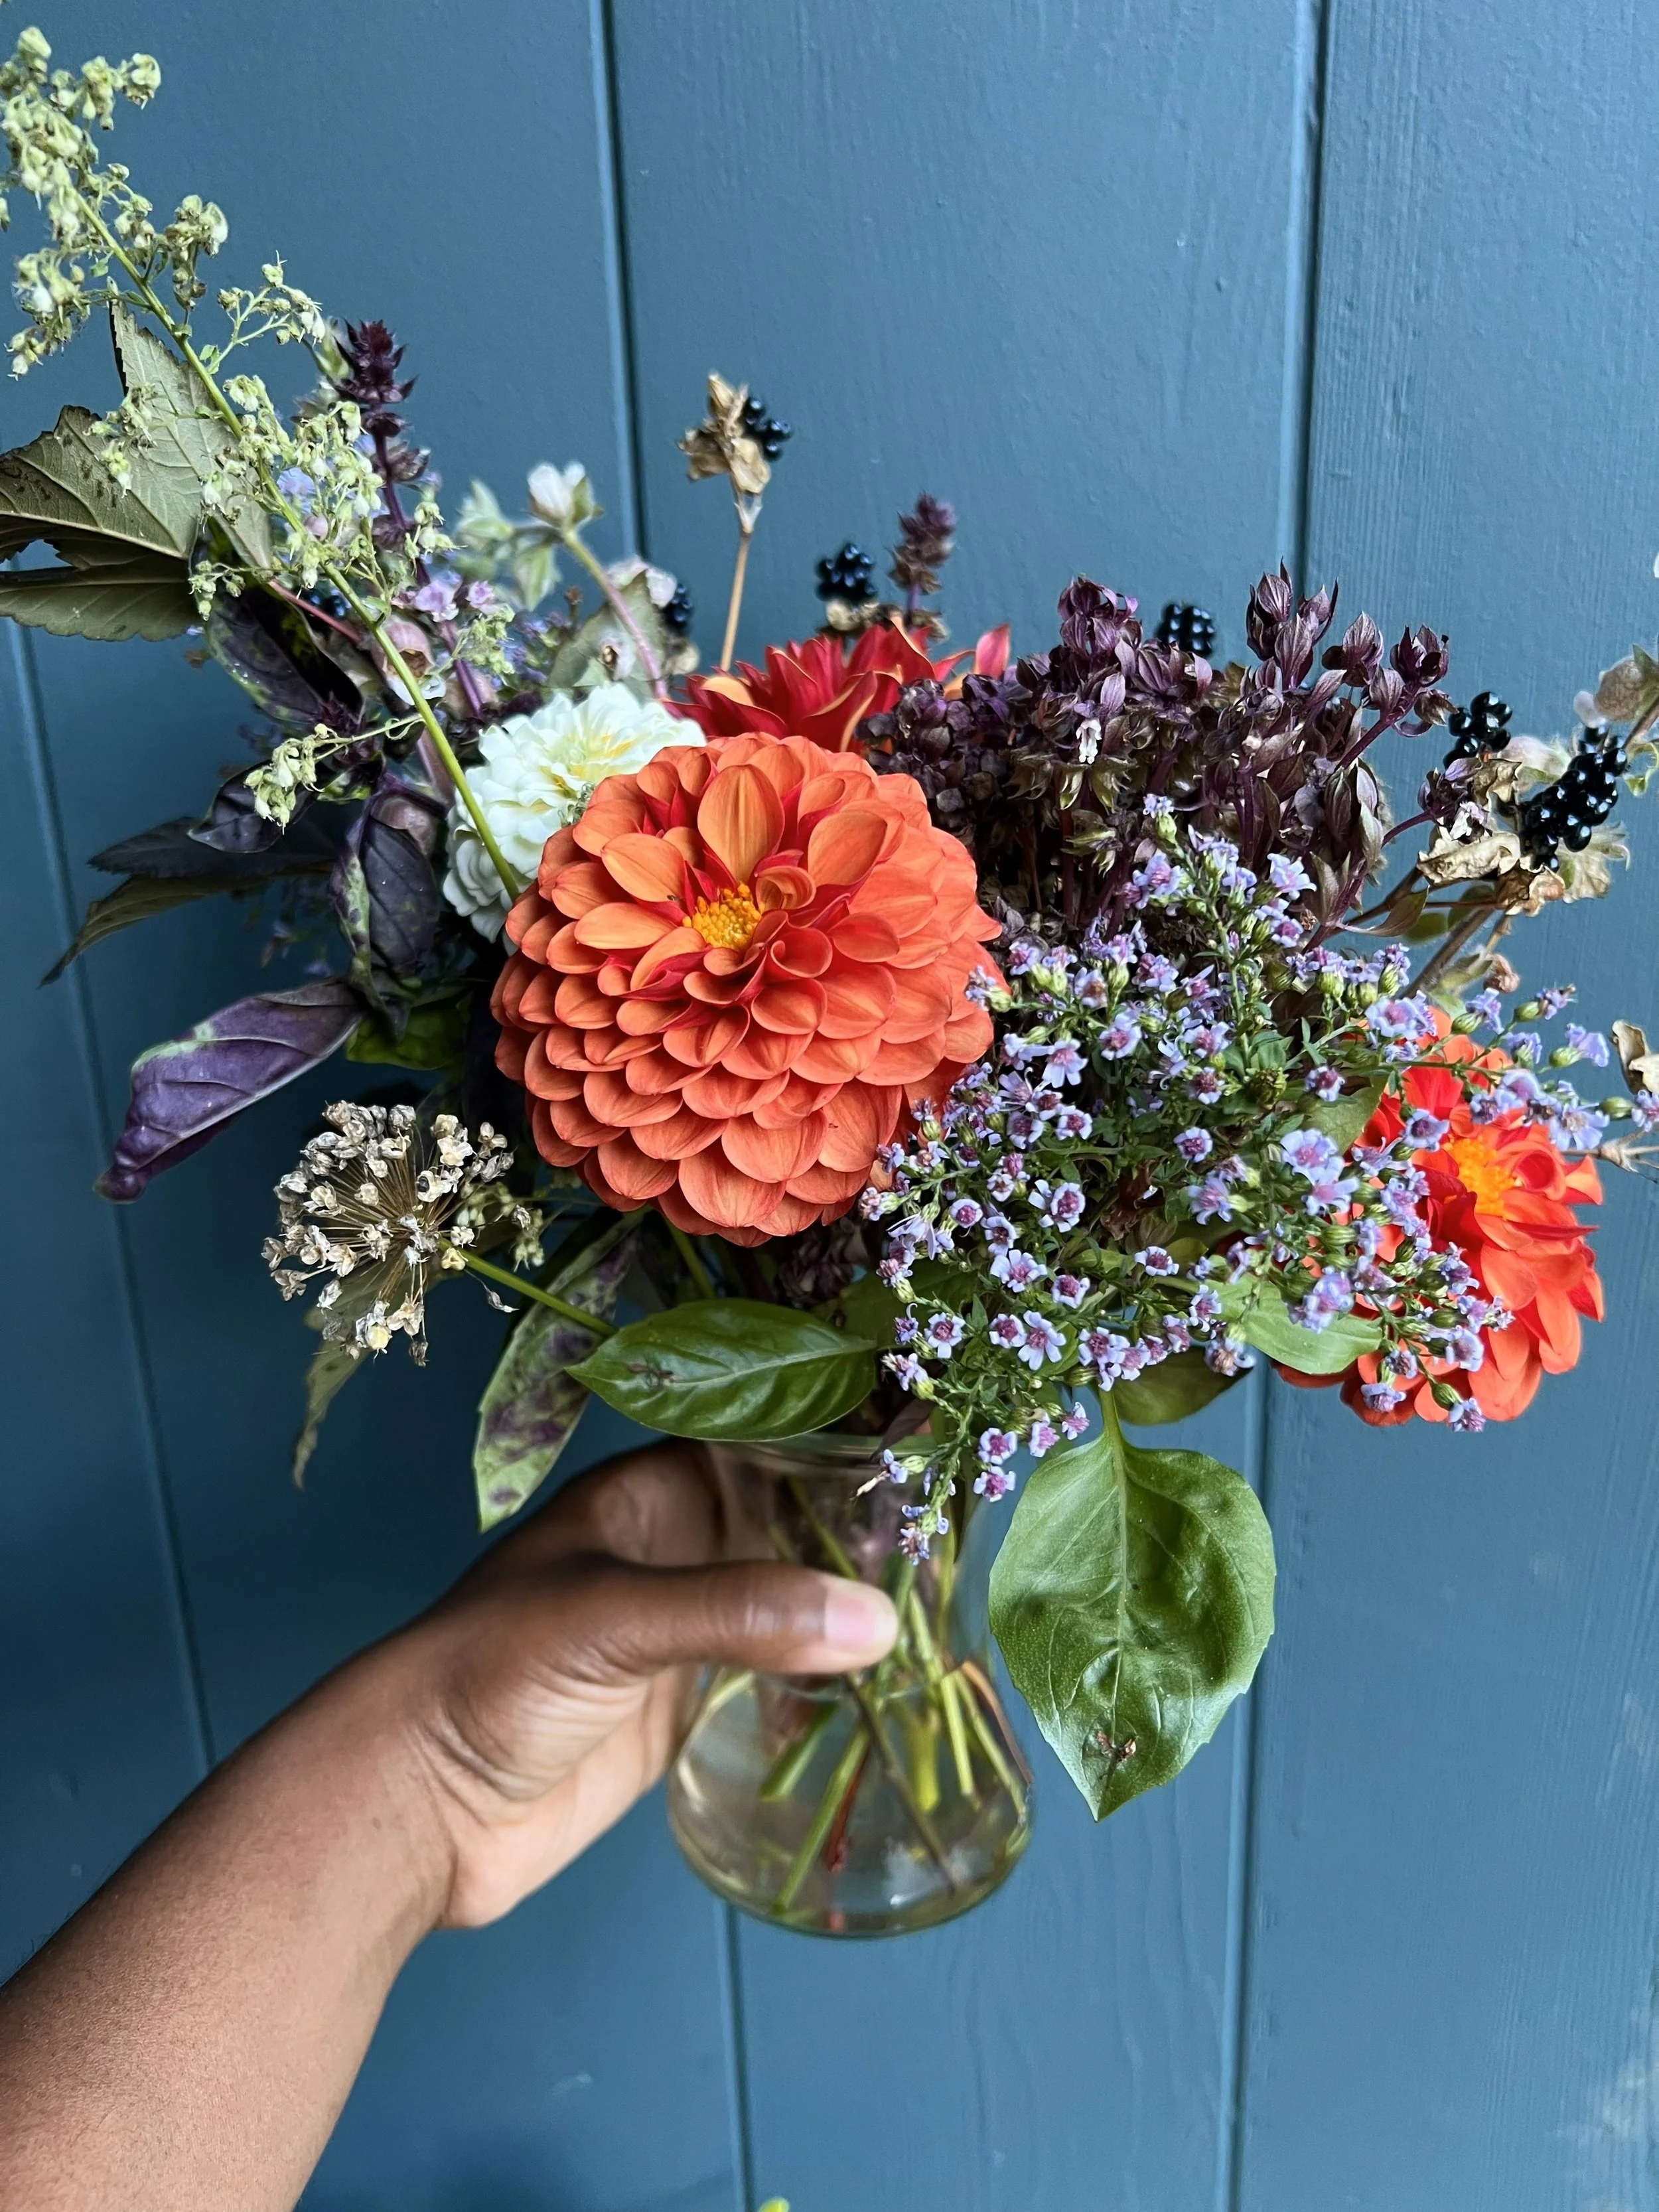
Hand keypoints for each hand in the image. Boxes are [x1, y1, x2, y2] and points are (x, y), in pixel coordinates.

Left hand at [381, 1442, 897, 1925]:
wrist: (414, 1808)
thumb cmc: (487, 1675)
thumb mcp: (614, 1618)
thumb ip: (741, 1613)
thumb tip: (873, 1618)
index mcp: (643, 1498)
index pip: (761, 1444)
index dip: (837, 1441)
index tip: (929, 1447)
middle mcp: (670, 1556)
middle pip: (785, 1527)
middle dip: (862, 1533)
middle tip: (957, 1541)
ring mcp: (679, 1638)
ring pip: (786, 1606)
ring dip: (849, 1611)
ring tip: (947, 1610)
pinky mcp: (681, 1715)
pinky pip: (772, 1685)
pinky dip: (825, 1685)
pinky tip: (889, 1689)